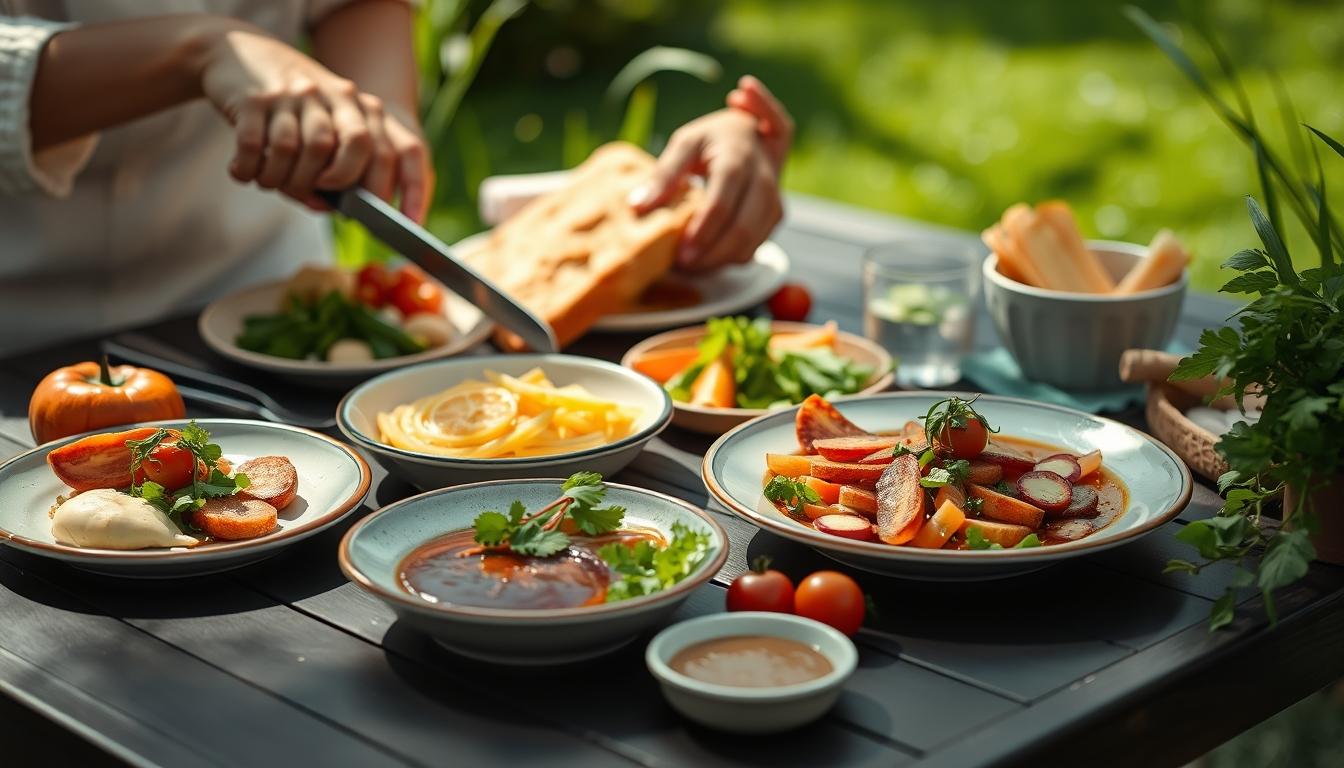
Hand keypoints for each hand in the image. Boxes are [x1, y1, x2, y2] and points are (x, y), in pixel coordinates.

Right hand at [198, 24, 431, 221]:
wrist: (238, 54)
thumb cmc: (289, 109)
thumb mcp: (322, 129)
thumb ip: (331, 171)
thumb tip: (326, 207)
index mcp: (363, 108)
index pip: (402, 150)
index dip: (413, 190)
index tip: (408, 225)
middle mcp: (336, 95)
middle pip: (356, 146)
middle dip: (340, 182)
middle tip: (315, 192)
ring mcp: (296, 93)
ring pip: (304, 149)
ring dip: (283, 180)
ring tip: (268, 182)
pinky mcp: (254, 96)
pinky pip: (256, 146)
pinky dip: (249, 169)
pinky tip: (244, 172)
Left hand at [629, 78, 791, 272]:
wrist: (753, 133)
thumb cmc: (712, 139)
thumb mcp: (686, 143)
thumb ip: (664, 174)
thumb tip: (636, 206)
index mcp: (737, 159)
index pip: (721, 205)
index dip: (700, 233)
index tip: (678, 254)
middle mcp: (763, 181)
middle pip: (741, 230)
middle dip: (710, 255)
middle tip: (681, 266)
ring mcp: (773, 201)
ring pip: (751, 244)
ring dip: (718, 261)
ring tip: (688, 266)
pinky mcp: (775, 216)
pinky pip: (754, 248)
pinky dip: (728, 259)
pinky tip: (704, 259)